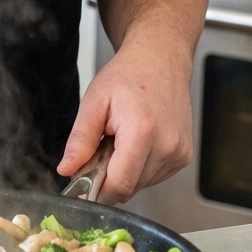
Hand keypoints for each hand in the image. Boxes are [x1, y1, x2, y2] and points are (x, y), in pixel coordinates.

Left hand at [57, 32, 193, 203]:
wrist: (160, 60)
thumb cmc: (127, 76)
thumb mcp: (94, 101)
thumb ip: (80, 139)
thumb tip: (66, 170)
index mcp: (142, 132)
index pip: (119, 186)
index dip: (96, 191)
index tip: (82, 183)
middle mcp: (167, 147)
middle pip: (129, 188)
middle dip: (109, 176)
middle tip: (102, 147)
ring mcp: (179, 153)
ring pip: (142, 184)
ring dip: (126, 171)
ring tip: (122, 140)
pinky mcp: (184, 156)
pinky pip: (155, 176)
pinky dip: (141, 167)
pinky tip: (138, 142)